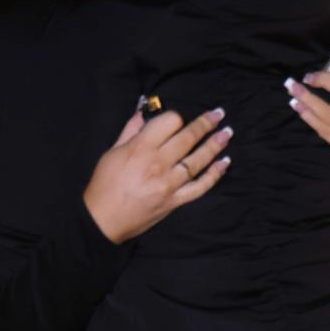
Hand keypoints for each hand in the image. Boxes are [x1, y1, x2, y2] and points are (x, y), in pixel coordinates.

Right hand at [83, 107, 232, 243]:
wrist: (102, 220)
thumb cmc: (104, 184)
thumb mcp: (112, 152)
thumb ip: (130, 130)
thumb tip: (143, 110)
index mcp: (140, 148)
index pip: (170, 122)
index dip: (177, 117)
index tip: (180, 119)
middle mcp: (158, 163)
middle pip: (188, 138)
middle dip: (206, 123)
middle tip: (219, 114)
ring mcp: (169, 183)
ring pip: (198, 160)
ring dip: (215, 144)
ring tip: (227, 133)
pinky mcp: (175, 201)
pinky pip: (200, 186)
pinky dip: (215, 174)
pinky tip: (225, 162)